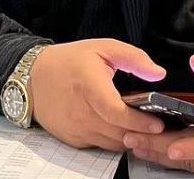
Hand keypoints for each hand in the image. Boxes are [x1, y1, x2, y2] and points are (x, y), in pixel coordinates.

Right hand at [28, 38, 167, 151]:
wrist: (33, 77)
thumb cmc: (69, 61)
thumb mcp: (103, 48)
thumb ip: (134, 58)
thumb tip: (158, 73)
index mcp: (89, 85)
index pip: (116, 112)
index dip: (139, 121)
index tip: (158, 123)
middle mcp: (81, 111)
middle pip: (118, 132)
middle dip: (141, 133)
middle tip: (159, 127)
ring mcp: (76, 128)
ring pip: (111, 143)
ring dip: (129, 138)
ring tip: (144, 129)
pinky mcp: (72, 139)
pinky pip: (100, 145)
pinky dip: (114, 140)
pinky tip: (123, 129)